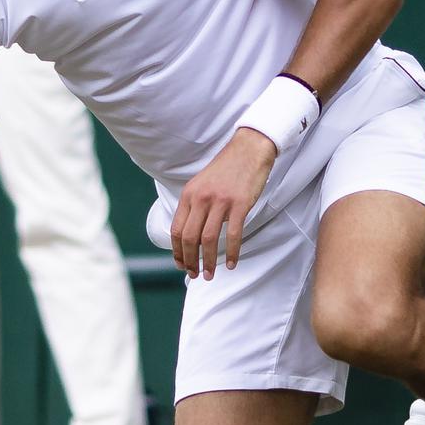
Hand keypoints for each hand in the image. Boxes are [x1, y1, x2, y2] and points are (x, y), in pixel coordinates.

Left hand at [171, 127, 276, 279]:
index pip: (176, 230)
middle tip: (195, 275)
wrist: (249, 150)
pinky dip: (232, 252)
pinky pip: (233, 235)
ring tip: (210, 274)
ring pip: (208, 239)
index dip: (177, 252)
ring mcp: (220, 201)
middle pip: (189, 238)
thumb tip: (189, 233)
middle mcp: (201, 198)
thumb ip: (194, 206)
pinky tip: (232, 264)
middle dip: (190, 261)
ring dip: (208, 261)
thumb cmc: (226, 170)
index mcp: (189, 195)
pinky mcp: (240, 204)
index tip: (181, 265)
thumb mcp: (201, 184)